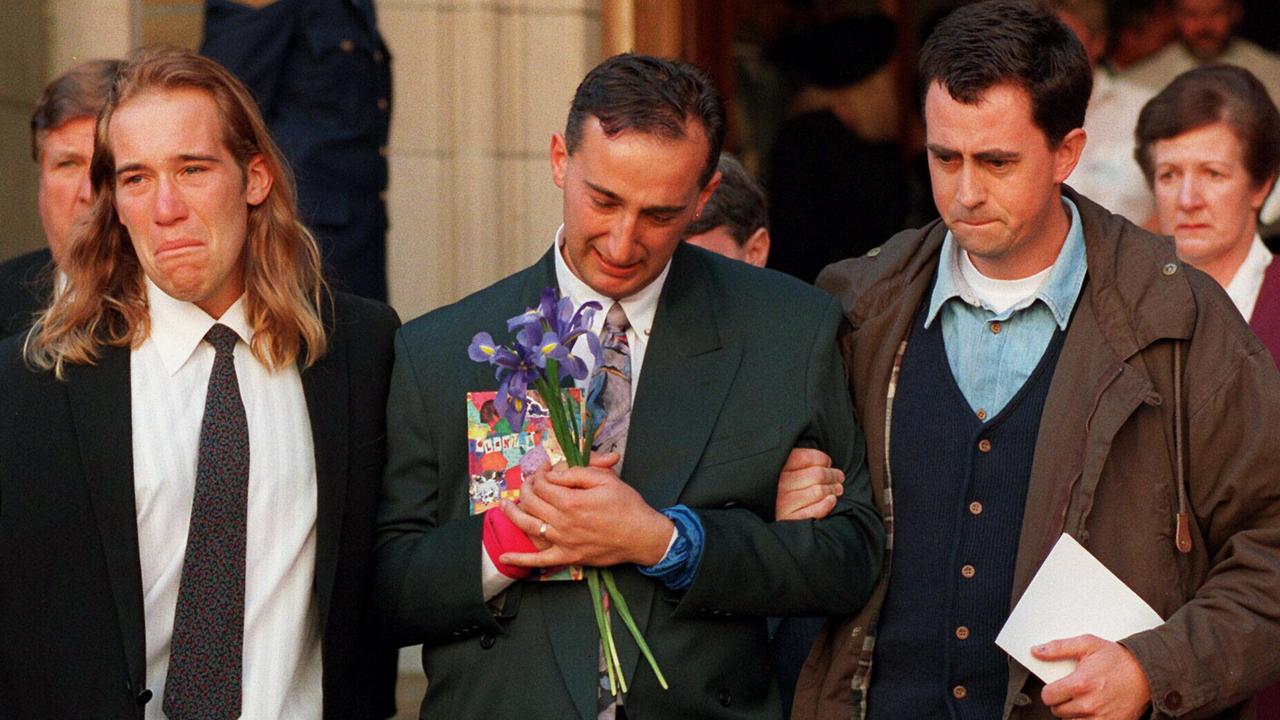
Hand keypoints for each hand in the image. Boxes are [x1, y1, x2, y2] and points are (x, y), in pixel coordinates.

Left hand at [499, 452, 674, 568]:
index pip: (543, 484)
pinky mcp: (568, 557)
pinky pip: (539, 560)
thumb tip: (554, 472)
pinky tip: (505, 557)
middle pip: (532, 502)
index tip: (544, 468)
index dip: (540, 473)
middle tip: (530, 482)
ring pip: (528, 526)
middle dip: (527, 488)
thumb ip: (577, 473)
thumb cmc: (627, 505)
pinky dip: (521, 559)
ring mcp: (563, 542)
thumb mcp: (606, 479)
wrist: (642, 536)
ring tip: (504, 505)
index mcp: (572, 501)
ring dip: (512, 514)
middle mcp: (563, 522)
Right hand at [776, 448, 842, 520]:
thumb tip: (823, 460)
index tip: (827, 462)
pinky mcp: (789, 519)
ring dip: (833, 489)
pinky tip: (831, 500)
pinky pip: (813, 511)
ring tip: (838, 488)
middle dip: (832, 474)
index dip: (821, 458)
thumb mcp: (774, 470)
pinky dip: (826, 505)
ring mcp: (784, 503)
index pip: (804, 458)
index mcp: (775, 469)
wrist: (756, 516)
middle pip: (817, 474)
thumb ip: (793, 461)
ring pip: (818, 491)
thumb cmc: (770, 489)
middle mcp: (779, 485)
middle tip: (839, 476)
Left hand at [1035, 635, 1151, 718]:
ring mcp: (1101, 718)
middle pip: (1057, 711)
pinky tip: (1090, 711)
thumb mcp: (1087, 644)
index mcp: (1080, 684)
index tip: (1055, 688)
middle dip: (1061, 702)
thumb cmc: (1118, 659)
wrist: (1147, 673)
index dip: (1050, 691)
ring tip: (1081, 702)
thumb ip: (1059, 648)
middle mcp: (1089, 704)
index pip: (1048, 696)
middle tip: (1071, 693)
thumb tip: (1037, 651)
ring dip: (1072, 714)